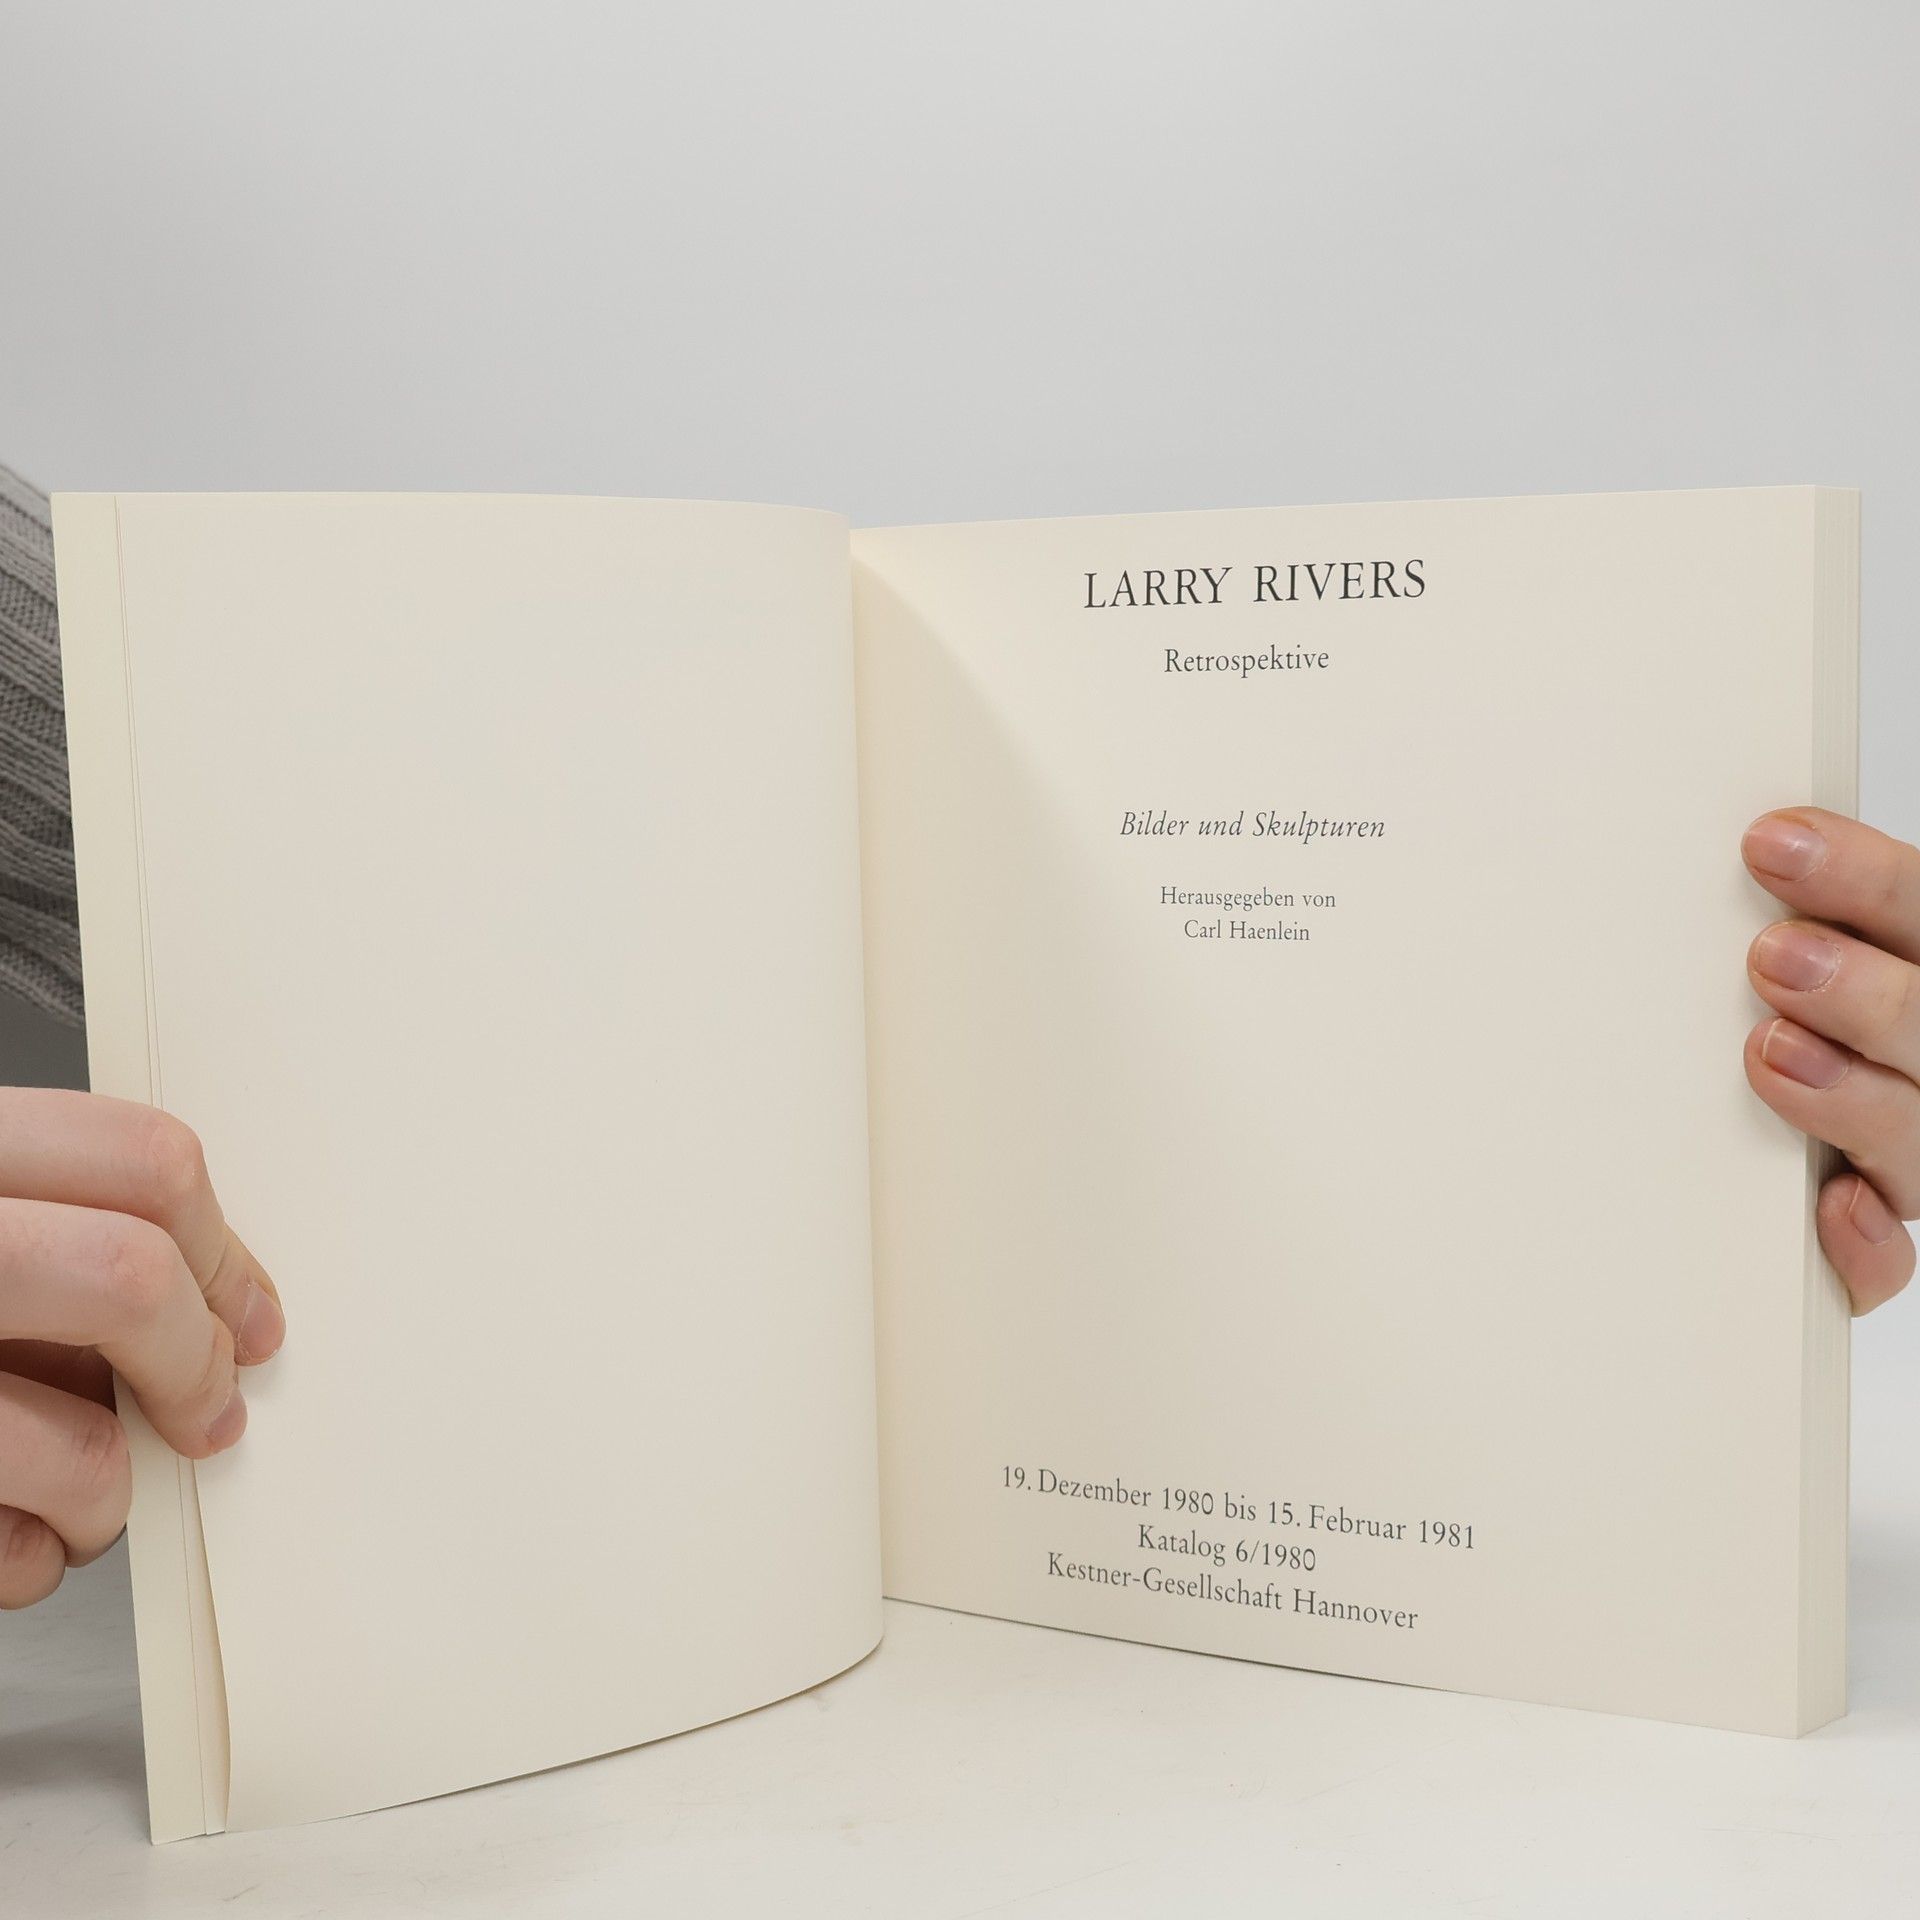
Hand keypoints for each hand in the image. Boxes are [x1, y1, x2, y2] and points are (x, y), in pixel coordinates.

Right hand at [0, 1090, 282, 1606]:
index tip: (247, 1315)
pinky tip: (4, 1540)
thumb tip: (207, 1307)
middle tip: (202, 1410)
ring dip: (105, 1494)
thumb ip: (40, 1231)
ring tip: (82, 1495)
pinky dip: (24, 1565)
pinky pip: (4, 1551)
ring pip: (76, 1446)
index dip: (221, 1246)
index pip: (137, 1157)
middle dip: (193, 1362)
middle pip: (125, 1276)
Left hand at [1743, 808, 1919, 1313]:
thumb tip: (1728, 853)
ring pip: (1917, 1134)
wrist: (1788, 1128)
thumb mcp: (1793, 954)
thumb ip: (1785, 917)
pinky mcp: (1878, 1224)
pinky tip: (1830, 1205)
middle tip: (1772, 956)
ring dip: (1850, 1093)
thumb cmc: (1785, 1017)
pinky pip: (1889, 1258)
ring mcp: (1912, 1145)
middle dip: (1862, 991)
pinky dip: (1865, 1242)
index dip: (1864, 878)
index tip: (1769, 843)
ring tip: (1771, 1052)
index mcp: (1915, 967)